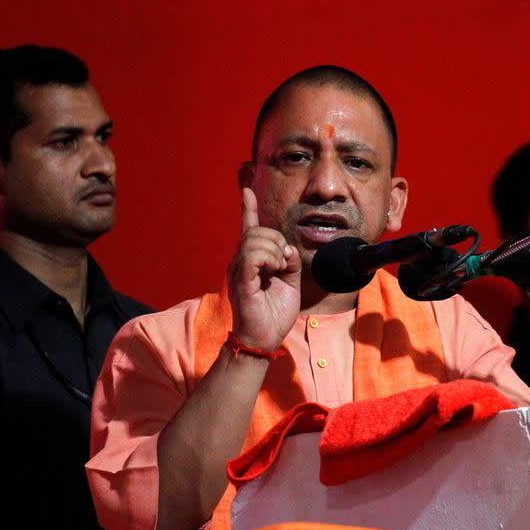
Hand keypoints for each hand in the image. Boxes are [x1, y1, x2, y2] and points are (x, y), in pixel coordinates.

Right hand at [227, 188, 300, 350]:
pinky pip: (252, 255)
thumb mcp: (290, 283)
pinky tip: (273, 270)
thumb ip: (289, 262)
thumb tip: (286, 249)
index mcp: (252, 261)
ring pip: (255, 239)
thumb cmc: (274, 314)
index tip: (247, 191)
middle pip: (257, 231)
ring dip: (274, 250)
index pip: (249, 230)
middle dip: (277, 239)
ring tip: (277, 269)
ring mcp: (239, 270)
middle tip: (283, 263)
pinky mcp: (241, 280)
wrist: (264, 339)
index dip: (248, 209)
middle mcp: (241, 262)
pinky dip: (267, 258)